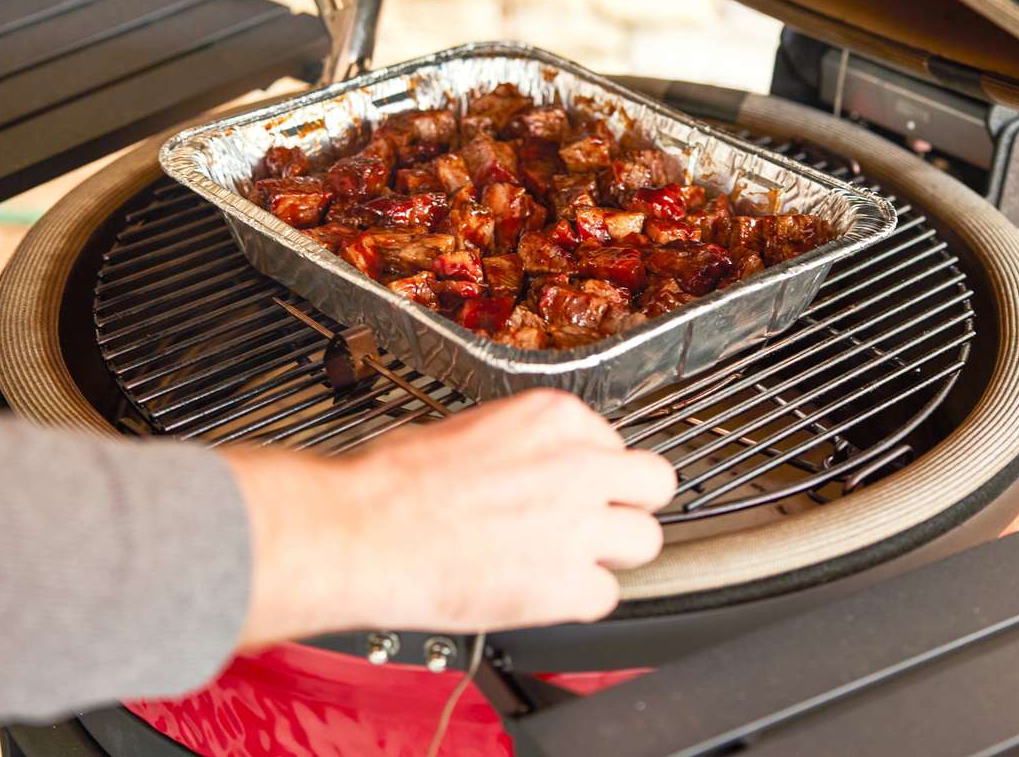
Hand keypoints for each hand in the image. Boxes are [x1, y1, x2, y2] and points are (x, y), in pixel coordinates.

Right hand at [225, 389, 675, 645]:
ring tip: (569, 562)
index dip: (592, 472)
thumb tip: (529, 466)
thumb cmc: (392, 482)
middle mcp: (580, 463)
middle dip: (630, 505)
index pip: (611, 442)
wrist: (362, 530)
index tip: (569, 488)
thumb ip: (520, 447)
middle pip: (656, 482)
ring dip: (613, 555)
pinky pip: (606, 596)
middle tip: (598, 522)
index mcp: (554, 417)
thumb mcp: (466, 430)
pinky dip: (576, 601)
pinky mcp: (570, 582)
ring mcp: (582, 523)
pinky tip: (539, 593)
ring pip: (647, 540)